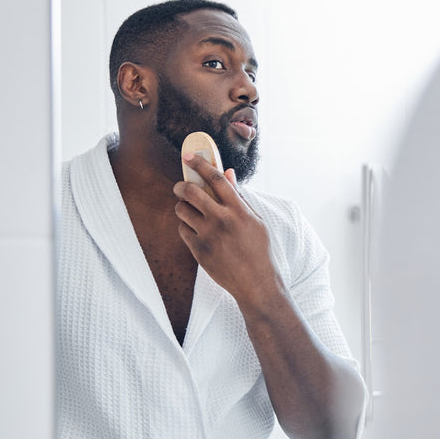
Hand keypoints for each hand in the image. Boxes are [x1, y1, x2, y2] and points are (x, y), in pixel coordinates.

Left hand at [173, 153, 281, 305]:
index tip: (188, 156)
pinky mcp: (198, 250)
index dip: (199, 164)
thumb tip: (227, 173)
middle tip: (180, 186)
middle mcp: (222, 220)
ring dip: (182, 206)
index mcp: (239, 210)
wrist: (256, 283)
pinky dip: (186, 226)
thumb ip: (239, 196)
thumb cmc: (259, 250)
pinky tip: (195, 230)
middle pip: (191, 191)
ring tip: (189, 210)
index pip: (215, 179)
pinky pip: (182, 229)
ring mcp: (208, 236)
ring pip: (182, 210)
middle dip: (181, 185)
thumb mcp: (255, 220)